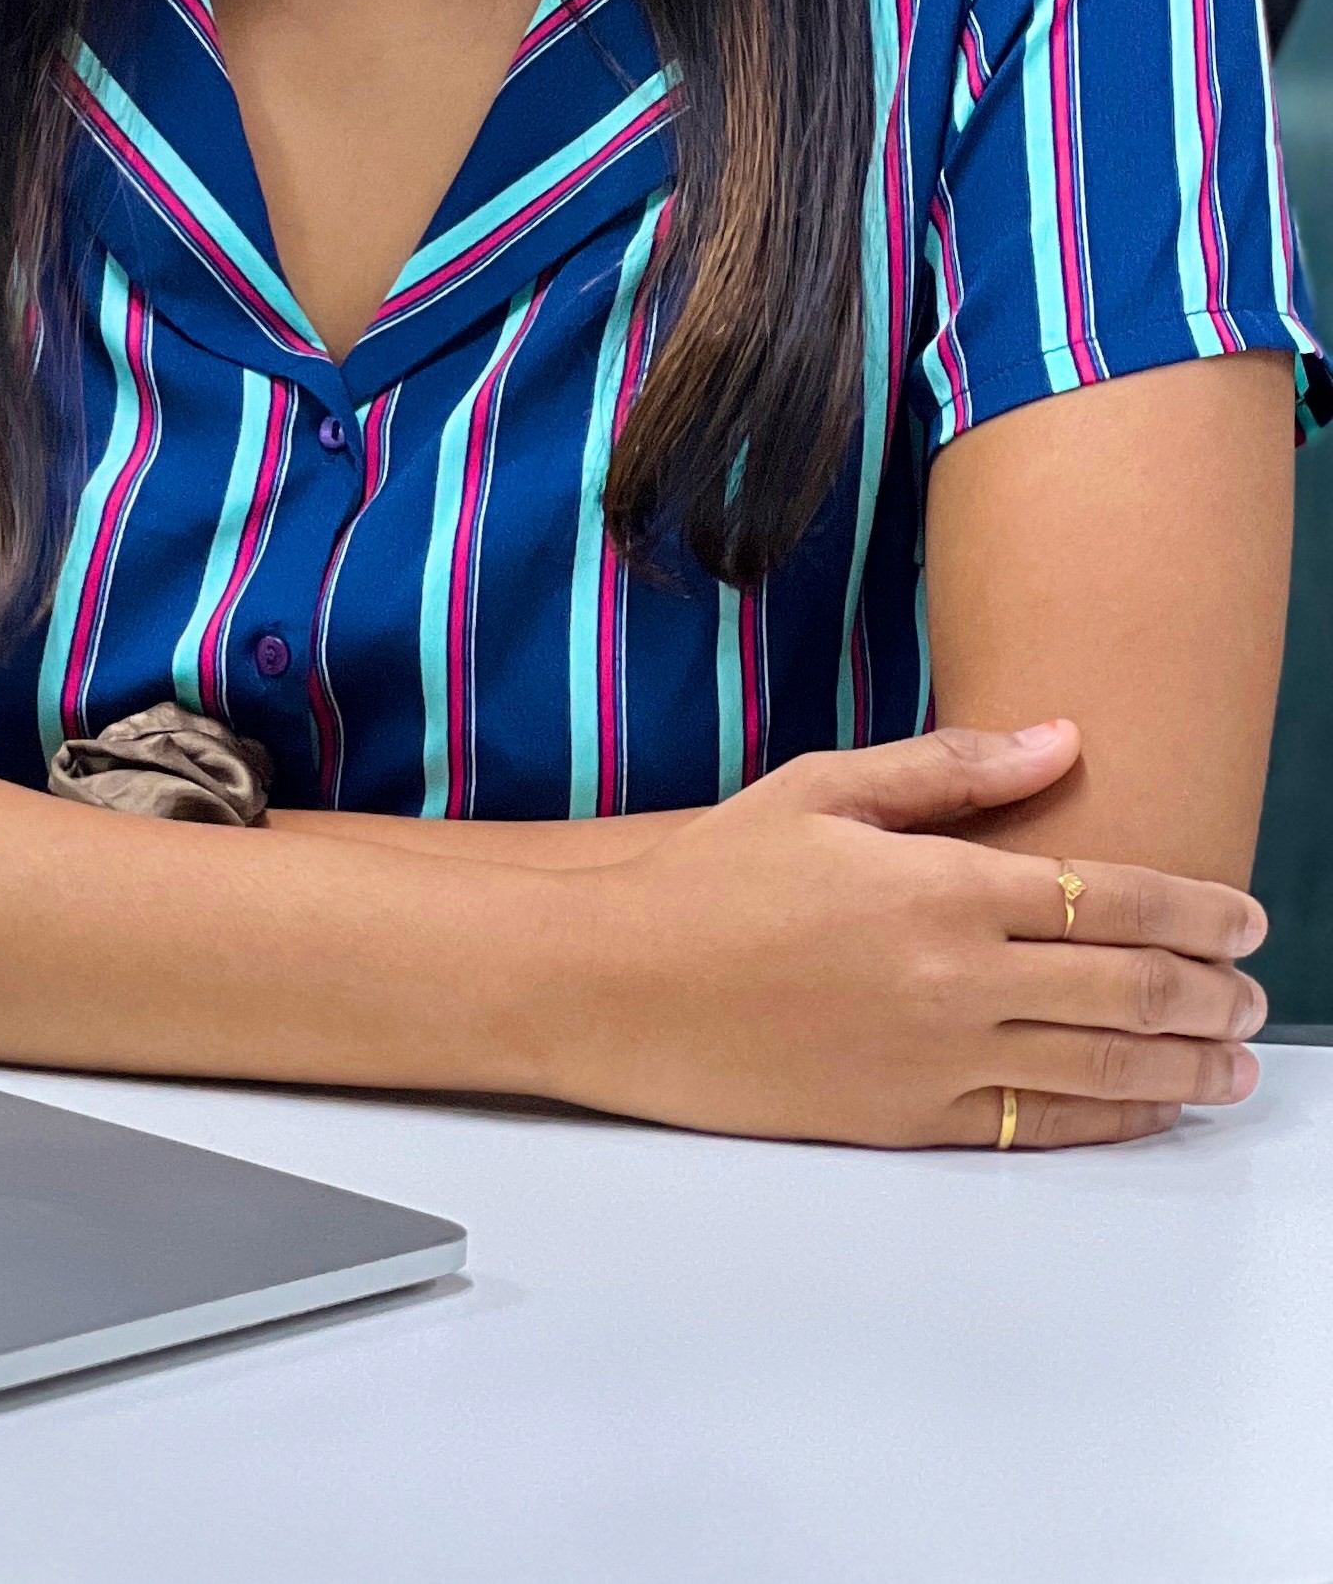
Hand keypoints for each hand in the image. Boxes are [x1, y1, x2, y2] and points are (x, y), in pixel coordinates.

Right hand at [566, 720, 1267, 1146]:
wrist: (615, 983)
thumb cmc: (707, 879)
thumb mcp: (818, 790)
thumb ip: (947, 770)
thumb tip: (1057, 740)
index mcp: (939, 884)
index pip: (1113, 897)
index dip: (1197, 910)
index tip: (1243, 917)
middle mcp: (956, 977)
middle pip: (1130, 988)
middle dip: (1211, 990)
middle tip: (1251, 989)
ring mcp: (939, 1057)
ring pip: (1107, 1067)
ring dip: (1188, 1064)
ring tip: (1232, 1059)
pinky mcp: (911, 1119)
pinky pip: (1045, 1126)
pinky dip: (1116, 1118)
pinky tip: (1149, 1106)